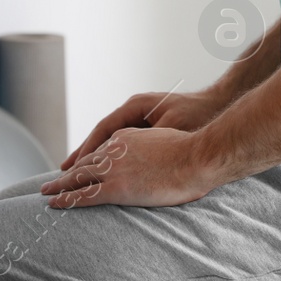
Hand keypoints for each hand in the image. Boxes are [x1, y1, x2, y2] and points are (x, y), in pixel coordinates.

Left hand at [41, 127, 217, 207]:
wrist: (197, 157)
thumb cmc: (193, 152)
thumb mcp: (168, 141)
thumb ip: (155, 149)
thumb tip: (158, 161)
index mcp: (127, 138)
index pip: (101, 151)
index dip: (87, 162)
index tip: (78, 170)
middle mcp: (115, 150)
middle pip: (85, 163)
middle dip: (67, 173)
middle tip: (50, 182)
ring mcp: (114, 169)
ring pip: (78, 178)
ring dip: (59, 186)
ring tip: (45, 193)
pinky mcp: (116, 188)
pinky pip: (84, 195)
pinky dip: (66, 199)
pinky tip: (55, 203)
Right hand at [60, 88, 229, 170]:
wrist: (218, 105)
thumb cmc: (197, 115)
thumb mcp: (172, 127)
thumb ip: (149, 140)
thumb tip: (125, 155)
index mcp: (136, 106)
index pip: (103, 129)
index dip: (87, 149)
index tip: (72, 166)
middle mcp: (134, 110)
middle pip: (102, 135)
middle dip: (83, 155)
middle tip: (62, 173)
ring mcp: (140, 118)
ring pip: (111, 140)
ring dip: (95, 158)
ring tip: (74, 174)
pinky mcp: (147, 128)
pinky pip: (123, 144)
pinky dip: (111, 157)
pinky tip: (103, 171)